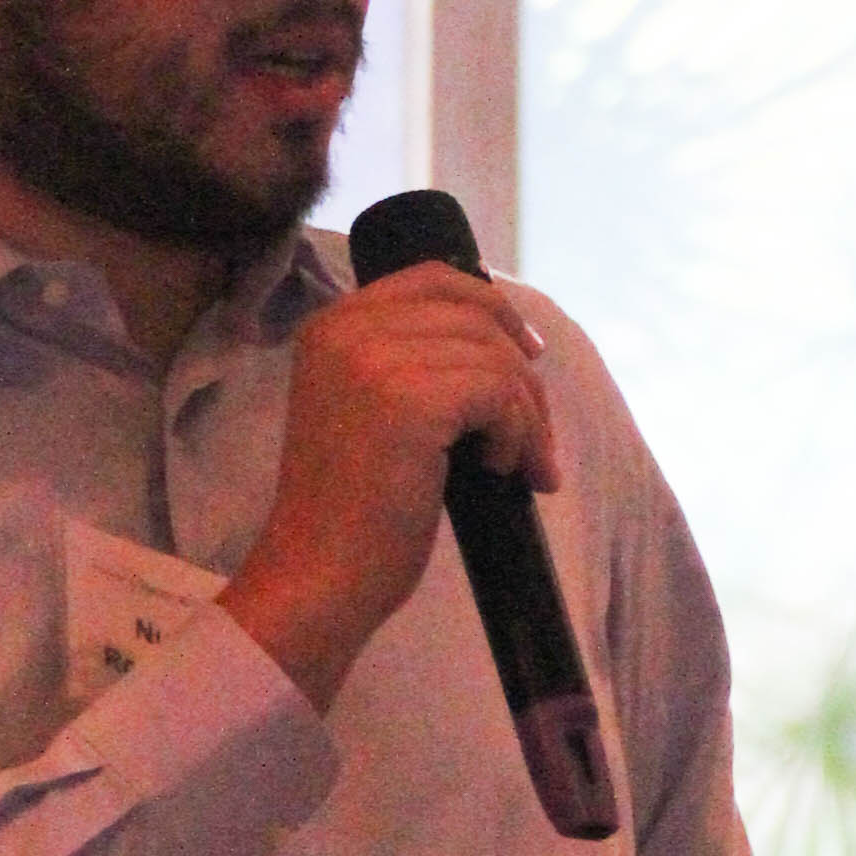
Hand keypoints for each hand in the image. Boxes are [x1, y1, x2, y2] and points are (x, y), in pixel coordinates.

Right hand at [220, 265, 559, 717]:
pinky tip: (500, 471)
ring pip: (497, 357)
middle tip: (537, 437)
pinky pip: (502, 394)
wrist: (317, 577)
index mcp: (332, 324)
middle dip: (522, 373)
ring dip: (527, 416)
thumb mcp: (370, 409)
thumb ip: (413, 363)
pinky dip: (518, 435)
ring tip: (521, 468)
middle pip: (476, 315)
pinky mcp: (411, 400)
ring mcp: (376, 359)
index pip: (434, 277)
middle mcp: (347, 327)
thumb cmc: (352, 511)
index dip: (493, 308)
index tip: (528, 355)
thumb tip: (512, 342)